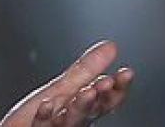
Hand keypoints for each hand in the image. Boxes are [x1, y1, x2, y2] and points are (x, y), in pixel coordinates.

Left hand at [0, 40, 133, 126]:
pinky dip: (45, 117)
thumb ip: (86, 70)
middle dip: (100, 97)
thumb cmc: (37, 115)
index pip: (104, 100)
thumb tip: (111, 46)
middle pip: (90, 111)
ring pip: (70, 121)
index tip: (127, 72)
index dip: (118, 88)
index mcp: (80, 110)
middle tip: (108, 82)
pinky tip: (46, 105)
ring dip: (80, 106)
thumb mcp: (63, 88)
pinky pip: (40, 126)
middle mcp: (71, 121)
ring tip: (87, 91)